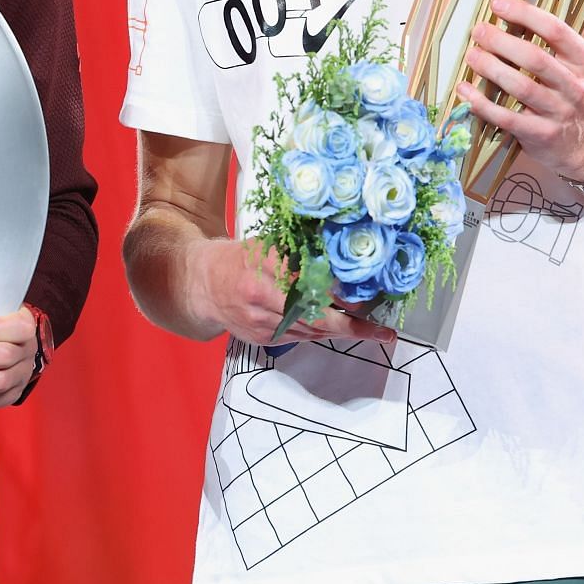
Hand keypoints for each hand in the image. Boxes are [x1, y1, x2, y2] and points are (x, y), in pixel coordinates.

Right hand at [190, 238, 395, 347]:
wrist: (201, 284)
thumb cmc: (240, 258)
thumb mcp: (268, 245)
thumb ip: (300, 254)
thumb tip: (343, 258)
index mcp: (265, 264)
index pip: (312, 281)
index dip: (341, 293)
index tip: (367, 296)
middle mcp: (263, 295)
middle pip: (315, 314)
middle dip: (352, 325)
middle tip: (382, 332)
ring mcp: (261, 321)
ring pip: (310, 330)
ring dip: (341, 331)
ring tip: (372, 331)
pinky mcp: (261, 337)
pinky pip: (299, 337)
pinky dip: (320, 333)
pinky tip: (338, 329)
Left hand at [457, 0, 583, 182]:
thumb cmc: (574, 88)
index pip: (556, 31)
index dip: (525, 14)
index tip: (498, 3)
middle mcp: (575, 86)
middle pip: (535, 59)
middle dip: (502, 42)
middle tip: (477, 30)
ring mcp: (558, 112)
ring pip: (521, 88)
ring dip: (491, 69)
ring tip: (471, 55)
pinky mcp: (540, 135)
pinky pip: (507, 118)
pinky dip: (482, 104)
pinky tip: (464, 90)